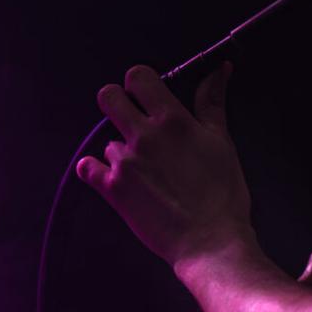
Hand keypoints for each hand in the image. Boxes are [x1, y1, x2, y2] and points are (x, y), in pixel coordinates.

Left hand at [76, 62, 252, 268]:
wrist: (210, 242)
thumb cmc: (223, 196)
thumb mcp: (222, 142)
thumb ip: (212, 102)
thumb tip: (219, 69)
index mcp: (173, 121)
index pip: (138, 76)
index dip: (139, 82)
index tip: (146, 94)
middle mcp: (144, 136)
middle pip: (108, 96)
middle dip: (117, 103)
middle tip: (132, 120)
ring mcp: (125, 162)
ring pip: (107, 140)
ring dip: (121, 150)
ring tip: (147, 172)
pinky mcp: (112, 189)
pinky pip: (88, 167)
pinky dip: (96, 171)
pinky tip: (113, 178)